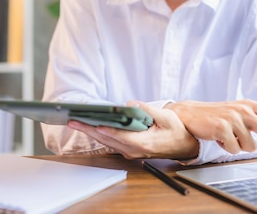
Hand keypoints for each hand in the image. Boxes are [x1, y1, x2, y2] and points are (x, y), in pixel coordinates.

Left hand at [67, 101, 198, 159]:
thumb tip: (131, 104)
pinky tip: (89, 126)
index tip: (93, 125)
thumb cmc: (176, 130)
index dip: (106, 130)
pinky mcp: (129, 149)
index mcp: (144, 143)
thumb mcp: (166, 117)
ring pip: (106, 142)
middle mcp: (134, 150)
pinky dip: (98, 134)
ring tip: (76, 122)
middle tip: (73, 122)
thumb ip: (147, 110)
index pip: (120, 136)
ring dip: (90, 132)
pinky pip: (110, 142)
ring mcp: (130, 152)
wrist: (184, 145)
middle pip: (107, 140)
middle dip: (89, 130)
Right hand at [166, 100, 256, 160]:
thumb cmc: (216, 115)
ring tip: (227, 136)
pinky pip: (234, 149)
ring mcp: (233, 118)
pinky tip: (218, 138)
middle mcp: (243, 110)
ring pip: (250, 146)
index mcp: (249, 105)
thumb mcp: (237, 112)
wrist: (189, 113)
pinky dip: (226, 147)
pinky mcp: (222, 127)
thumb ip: (256, 118)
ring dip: (239, 146)